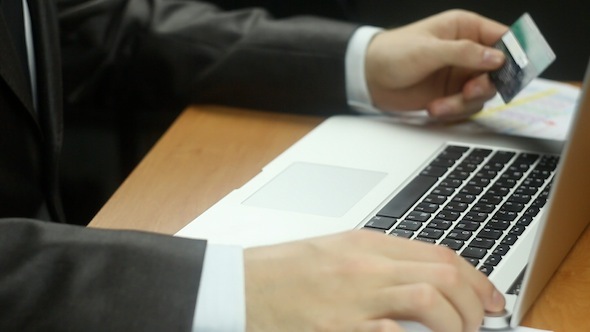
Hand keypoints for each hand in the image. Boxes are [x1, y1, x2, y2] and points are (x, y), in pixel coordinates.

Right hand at [244, 230, 504, 331]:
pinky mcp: (337, 330)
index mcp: (365, 244)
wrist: (237, 287)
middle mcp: (364, 267)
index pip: (441, 255)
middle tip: (475, 325)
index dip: (478, 280)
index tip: (492, 300)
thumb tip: (426, 282)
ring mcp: (351, 299)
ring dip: (454, 325)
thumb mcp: (335, 253)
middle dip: (473, 306)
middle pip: (443, 276)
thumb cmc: (281, 272)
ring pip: (429, 300)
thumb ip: (380, 263)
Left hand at [365, 10, 507, 119]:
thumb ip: (464, 53)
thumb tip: (497, 58)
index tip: (514, 70)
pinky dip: (453, 112)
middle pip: (498, 71)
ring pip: (482, 94)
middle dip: (485, 85)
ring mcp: (459, 75)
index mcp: (465, 29)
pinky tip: (434, 108)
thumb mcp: (428, 50)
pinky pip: (466, 108)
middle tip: (468, 91)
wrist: (368, 78)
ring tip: (439, 105)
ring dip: (463, 103)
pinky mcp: (450, 94)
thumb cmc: (392, 53)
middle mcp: (466, 52)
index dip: (515, 54)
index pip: (503, 38)